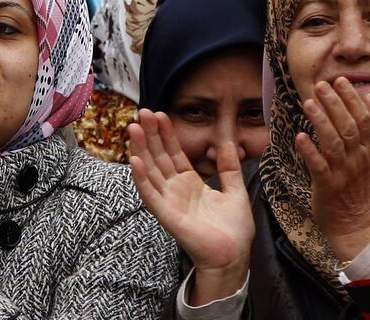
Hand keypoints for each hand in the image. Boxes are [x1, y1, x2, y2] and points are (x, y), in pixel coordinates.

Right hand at [129, 109, 253, 304]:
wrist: (233, 256)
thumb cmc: (234, 230)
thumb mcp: (235, 191)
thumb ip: (229, 168)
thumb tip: (228, 143)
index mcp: (190, 183)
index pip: (173, 153)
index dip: (166, 134)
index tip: (160, 115)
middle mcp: (175, 190)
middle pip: (159, 157)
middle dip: (150, 135)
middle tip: (143, 112)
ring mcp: (169, 202)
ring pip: (150, 171)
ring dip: (140, 150)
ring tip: (133, 128)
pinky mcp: (167, 215)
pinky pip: (150, 194)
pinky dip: (141, 178)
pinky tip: (135, 161)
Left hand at [296, 78, 369, 261]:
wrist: (357, 226)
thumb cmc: (358, 188)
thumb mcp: (369, 156)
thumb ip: (369, 128)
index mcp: (367, 151)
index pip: (363, 120)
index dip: (351, 100)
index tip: (340, 81)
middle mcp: (357, 160)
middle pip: (348, 128)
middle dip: (335, 104)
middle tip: (321, 84)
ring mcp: (343, 173)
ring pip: (334, 144)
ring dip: (321, 122)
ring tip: (309, 103)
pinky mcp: (328, 187)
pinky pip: (318, 167)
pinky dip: (310, 151)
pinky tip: (300, 136)